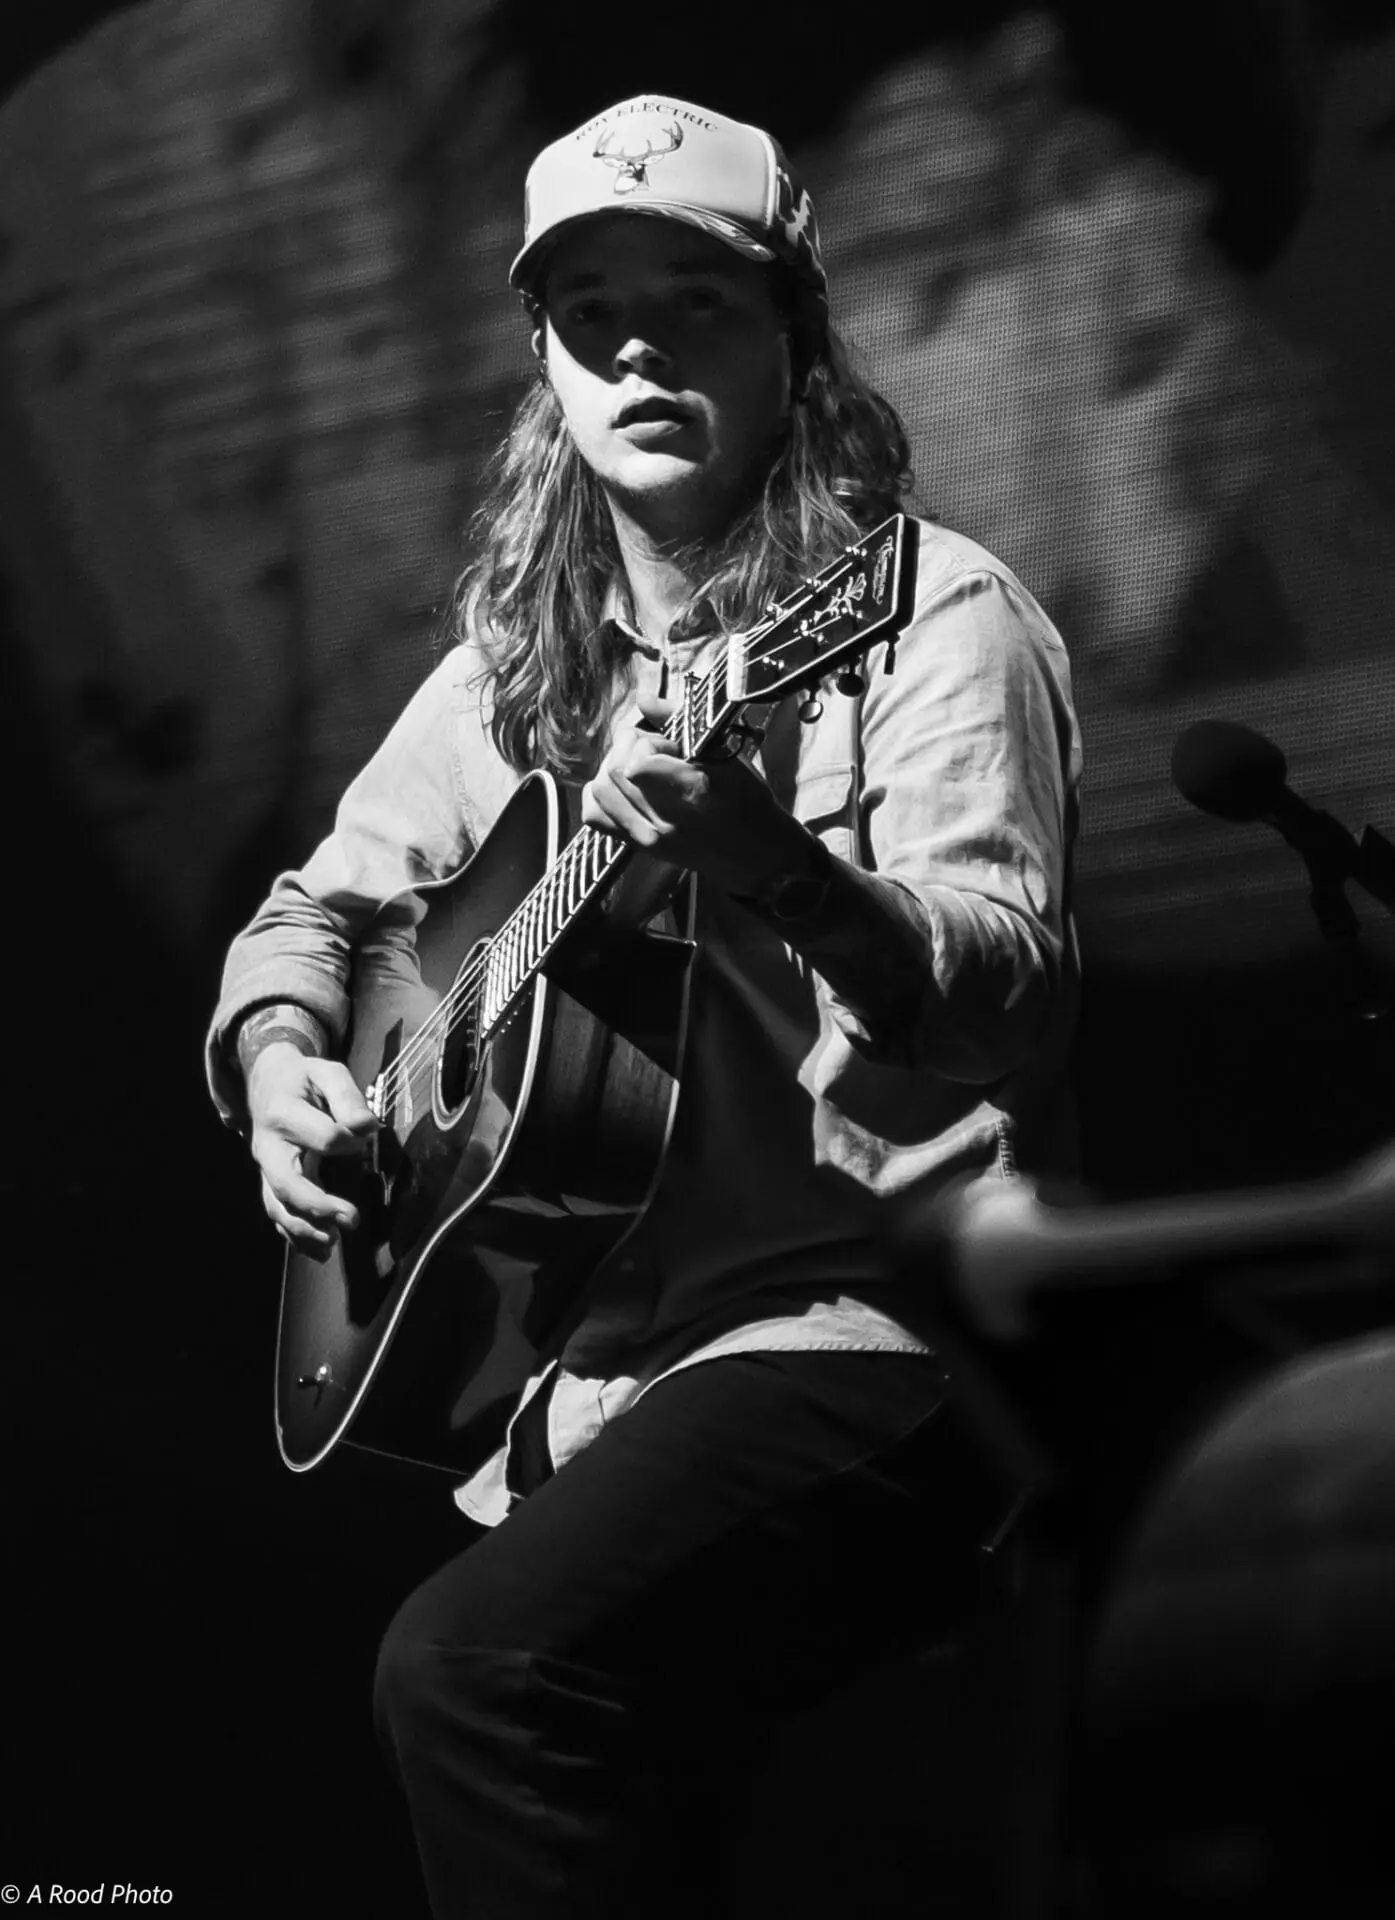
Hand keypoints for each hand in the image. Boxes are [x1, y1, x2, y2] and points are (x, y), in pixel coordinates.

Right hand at [246, 1043, 378, 1251]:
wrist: (267, 1081)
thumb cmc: (304, 1078)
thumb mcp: (327, 1072)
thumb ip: (348, 1096)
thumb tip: (366, 1127)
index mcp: (283, 1112)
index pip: (324, 1137)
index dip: (351, 1141)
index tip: (368, 1136)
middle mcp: (267, 1145)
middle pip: (286, 1183)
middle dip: (317, 1206)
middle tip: (352, 1220)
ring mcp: (264, 1168)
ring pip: (276, 1206)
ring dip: (304, 1229)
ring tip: (333, 1243)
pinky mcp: (268, 1181)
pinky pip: (276, 1213)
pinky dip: (295, 1236)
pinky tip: (320, 1250)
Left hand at [581, 693, 810, 892]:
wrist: (756, 853)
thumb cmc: (747, 800)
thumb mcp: (726, 754)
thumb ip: (680, 722)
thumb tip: (642, 698)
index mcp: (692, 792)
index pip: (636, 763)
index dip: (645, 742)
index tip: (667, 744)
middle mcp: (665, 819)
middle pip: (612, 772)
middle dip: (626, 749)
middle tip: (651, 749)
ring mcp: (650, 837)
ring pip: (599, 791)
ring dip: (611, 769)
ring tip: (637, 767)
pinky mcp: (640, 847)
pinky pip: (596, 817)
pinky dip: (601, 795)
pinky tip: (622, 787)